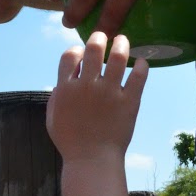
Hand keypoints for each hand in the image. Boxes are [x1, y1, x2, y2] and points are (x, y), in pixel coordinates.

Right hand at [46, 32, 147, 163]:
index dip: (76, 49)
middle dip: (99, 37)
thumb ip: (57, 94)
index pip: (70, 55)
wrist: (92, 160)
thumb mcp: (53, 116)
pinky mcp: (129, 101)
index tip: (82, 52)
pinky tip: (142, 63)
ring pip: (118, 57)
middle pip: (94, 49)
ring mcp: (109, 92)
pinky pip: (139, 77)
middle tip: (105, 36)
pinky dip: (141, 66)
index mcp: (66, 88)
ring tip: (124, 41)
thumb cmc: (70, 141)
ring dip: (122, 44)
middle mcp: (87, 86)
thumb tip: (64, 79)